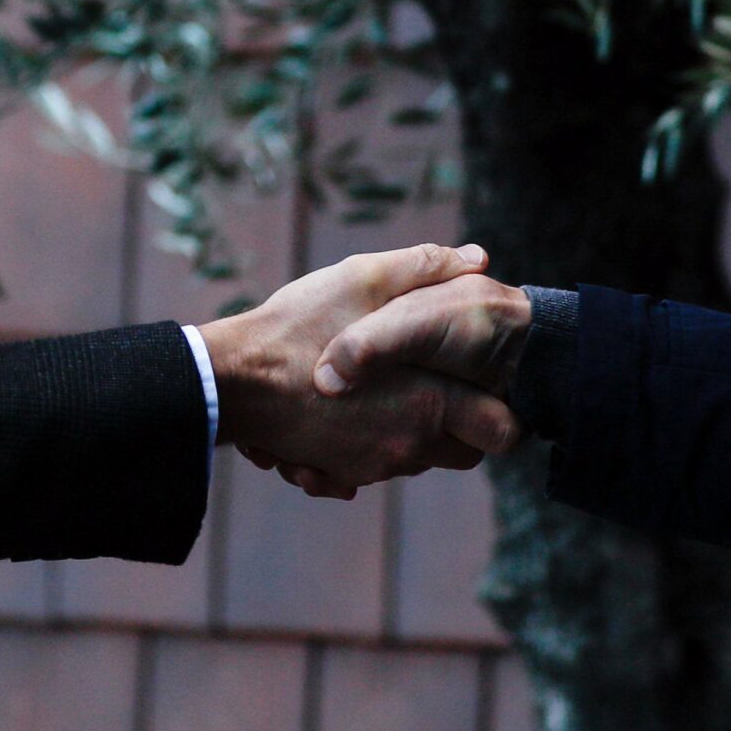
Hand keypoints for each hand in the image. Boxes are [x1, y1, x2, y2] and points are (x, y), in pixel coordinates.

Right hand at [200, 243, 520, 499]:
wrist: (229, 382)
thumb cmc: (299, 328)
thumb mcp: (365, 278)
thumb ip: (426, 268)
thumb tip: (477, 258)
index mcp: (428, 403)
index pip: (500, 430)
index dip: (501, 410)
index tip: (488, 385)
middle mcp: (407, 447)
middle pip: (460, 452)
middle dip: (453, 421)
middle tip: (429, 380)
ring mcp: (371, 466)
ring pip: (412, 457)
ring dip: (404, 428)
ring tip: (374, 387)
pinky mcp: (337, 471)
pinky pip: (369, 467)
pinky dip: (363, 442)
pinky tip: (342, 410)